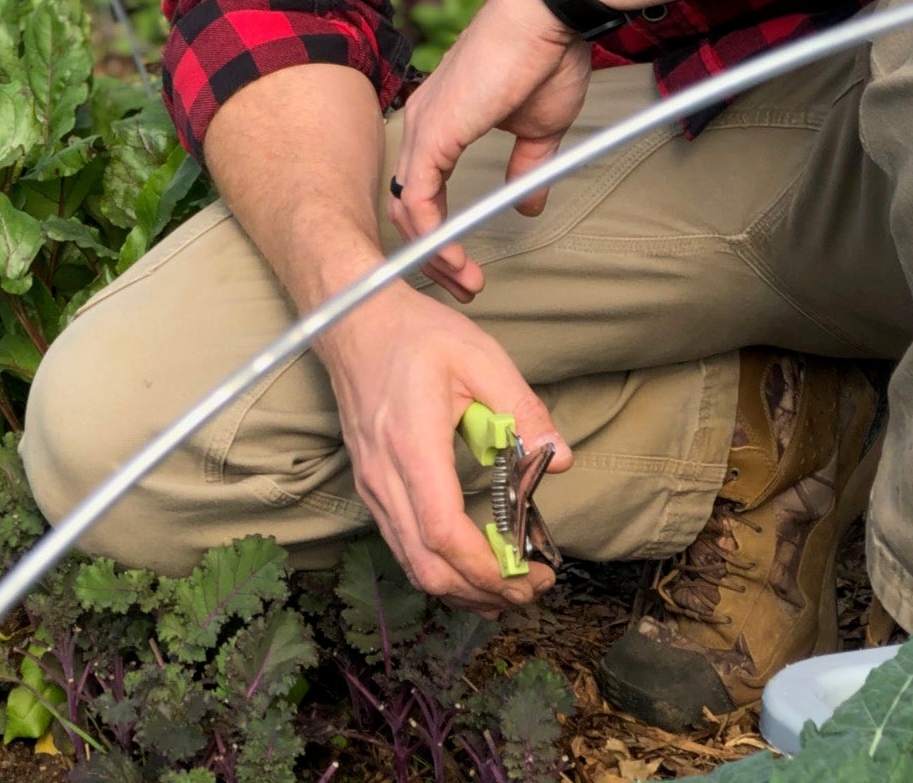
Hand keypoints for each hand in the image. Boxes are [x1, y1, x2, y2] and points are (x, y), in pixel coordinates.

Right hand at [319, 285, 570, 612]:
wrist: (353, 321)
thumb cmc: (415, 334)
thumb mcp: (480, 356)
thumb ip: (523, 409)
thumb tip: (559, 459)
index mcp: (412, 444)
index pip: (444, 532)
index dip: (488, 568)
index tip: (531, 575)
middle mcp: (385, 475)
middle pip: (427, 564)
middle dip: (483, 591)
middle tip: (532, 588)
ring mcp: (372, 484)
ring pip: (412, 563)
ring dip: (462, 588)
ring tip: (510, 586)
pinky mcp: (370, 485)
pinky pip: (402, 544)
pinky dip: (439, 570)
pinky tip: (472, 569)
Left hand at [390, 0, 591, 300]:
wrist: (546, 18)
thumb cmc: (545, 58)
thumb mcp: (538, 128)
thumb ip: (524, 166)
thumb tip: (526, 204)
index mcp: (439, 120)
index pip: (421, 189)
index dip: (438, 233)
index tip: (466, 266)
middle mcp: (420, 124)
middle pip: (406, 206)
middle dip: (431, 256)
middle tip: (465, 286)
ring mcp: (422, 128)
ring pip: (408, 209)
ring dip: (433, 254)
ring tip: (466, 281)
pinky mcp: (434, 133)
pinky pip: (419, 199)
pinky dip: (432, 235)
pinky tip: (454, 258)